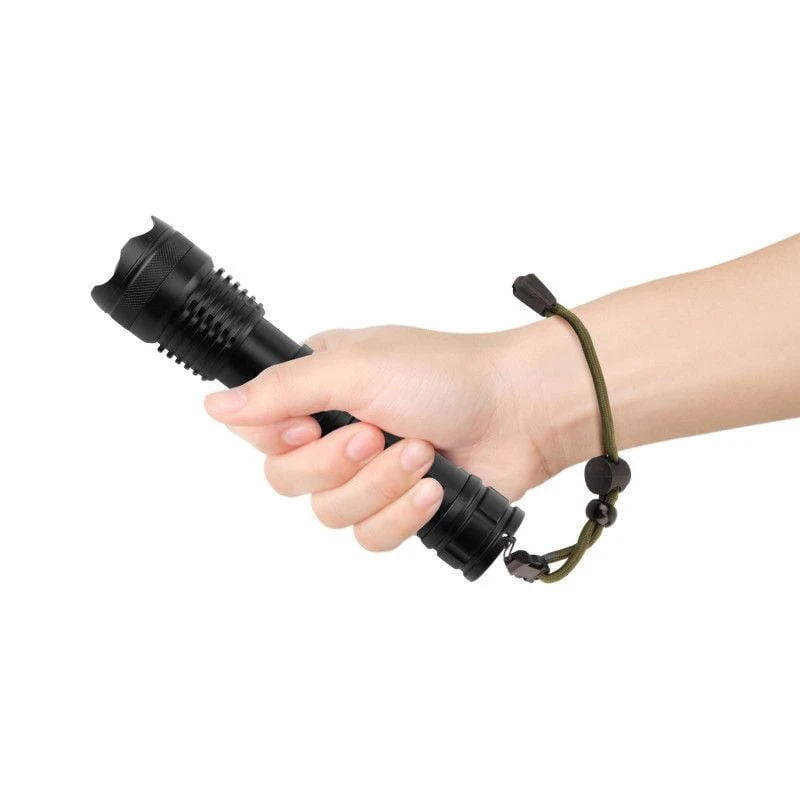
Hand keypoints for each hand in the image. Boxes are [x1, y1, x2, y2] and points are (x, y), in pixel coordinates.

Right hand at [203, 326, 558, 551]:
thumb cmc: (445, 373)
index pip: (257, 430)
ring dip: (378, 486)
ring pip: (331, 514)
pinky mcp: (398, 507)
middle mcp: (335, 431)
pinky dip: (402, 513)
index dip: (277, 439)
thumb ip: (282, 391)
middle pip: (288, 479)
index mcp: (317, 389)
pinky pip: (372, 536)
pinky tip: (431, 486)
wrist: (518, 411)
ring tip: (419, 453)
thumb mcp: (355, 368)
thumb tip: (214, 406)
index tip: (310, 427)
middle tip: (374, 435)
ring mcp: (367, 474)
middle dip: (335, 464)